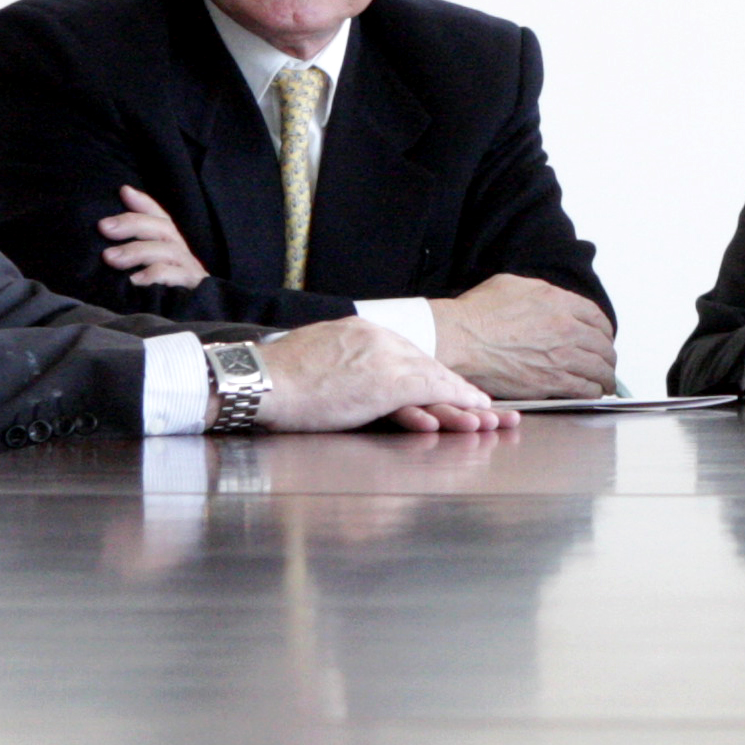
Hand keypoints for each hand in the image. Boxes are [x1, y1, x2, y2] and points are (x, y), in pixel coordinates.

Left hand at [98, 185, 210, 289]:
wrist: (194, 326)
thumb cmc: (163, 299)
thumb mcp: (145, 274)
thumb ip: (131, 256)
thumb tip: (104, 243)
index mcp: (171, 247)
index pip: (160, 218)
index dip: (144, 203)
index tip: (122, 192)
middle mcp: (181, 255)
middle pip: (162, 229)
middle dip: (132, 224)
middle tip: (104, 227)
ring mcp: (189, 271)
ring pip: (166, 250)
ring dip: (136, 251)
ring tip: (109, 258)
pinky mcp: (194, 290)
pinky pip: (174, 276)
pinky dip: (154, 275)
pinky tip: (134, 281)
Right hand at [254, 314, 514, 432]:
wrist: (257, 381)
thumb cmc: (273, 380)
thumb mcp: (315, 359)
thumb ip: (342, 364)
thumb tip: (348, 377)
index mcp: (360, 331)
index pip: (404, 355)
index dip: (429, 375)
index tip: (447, 388)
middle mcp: (378, 337)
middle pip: (425, 364)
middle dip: (454, 388)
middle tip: (482, 404)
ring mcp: (384, 356)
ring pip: (435, 377)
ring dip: (463, 398)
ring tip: (487, 413)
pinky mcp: (386, 379)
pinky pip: (433, 389)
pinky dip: (458, 399)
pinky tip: (475, 409)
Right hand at [431, 275, 618, 399]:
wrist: (459, 339)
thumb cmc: (477, 313)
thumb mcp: (513, 285)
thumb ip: (541, 293)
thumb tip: (552, 300)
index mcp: (558, 302)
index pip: (597, 318)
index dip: (604, 331)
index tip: (603, 338)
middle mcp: (566, 328)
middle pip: (603, 345)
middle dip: (607, 355)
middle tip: (606, 362)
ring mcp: (560, 357)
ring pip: (599, 368)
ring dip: (606, 376)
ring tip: (605, 381)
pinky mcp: (550, 382)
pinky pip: (585, 389)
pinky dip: (593, 391)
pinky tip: (592, 392)